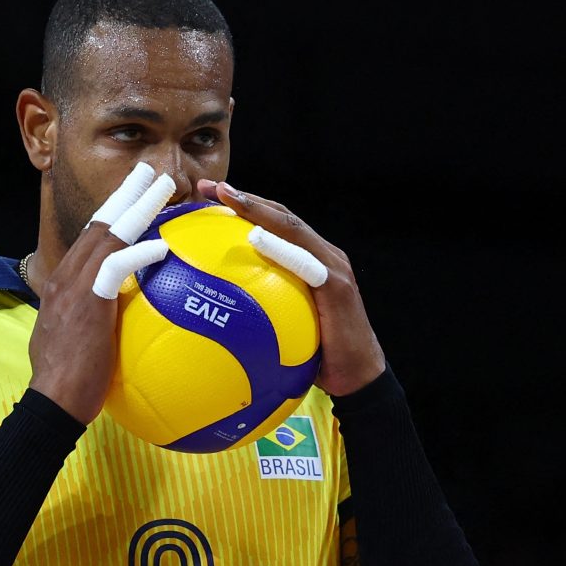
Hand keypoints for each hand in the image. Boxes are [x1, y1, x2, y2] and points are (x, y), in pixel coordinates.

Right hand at [28, 163, 174, 423]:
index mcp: (65, 283)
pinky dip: (139, 253)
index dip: (113, 214)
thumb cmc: (70, 382)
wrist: (52, 401)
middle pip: (99, 222)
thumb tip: (120, 319)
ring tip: (162, 185)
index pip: (92, 238)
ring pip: (108, 234)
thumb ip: (97, 320)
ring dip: (138, 206)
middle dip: (125, 193)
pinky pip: (116, 267)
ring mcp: (73, 286)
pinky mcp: (87, 301)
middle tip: (147, 170)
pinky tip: (162, 246)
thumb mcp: (80, 341)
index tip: (133, 197)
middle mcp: (66, 276)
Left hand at [197, 179, 385, 396]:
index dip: (242, 206)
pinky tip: (254, 238)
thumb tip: (213, 311)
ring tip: (227, 196)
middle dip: (243, 197)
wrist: (358, 378)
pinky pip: (304, 261)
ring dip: (258, 209)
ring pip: (293, 227)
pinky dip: (279, 246)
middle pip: (280, 215)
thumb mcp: (283, 326)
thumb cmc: (317, 356)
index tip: (206, 196)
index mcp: (309, 260)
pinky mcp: (338, 285)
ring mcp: (332, 267)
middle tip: (207, 186)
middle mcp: (323, 255)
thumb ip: (260, 308)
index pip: (273, 224)